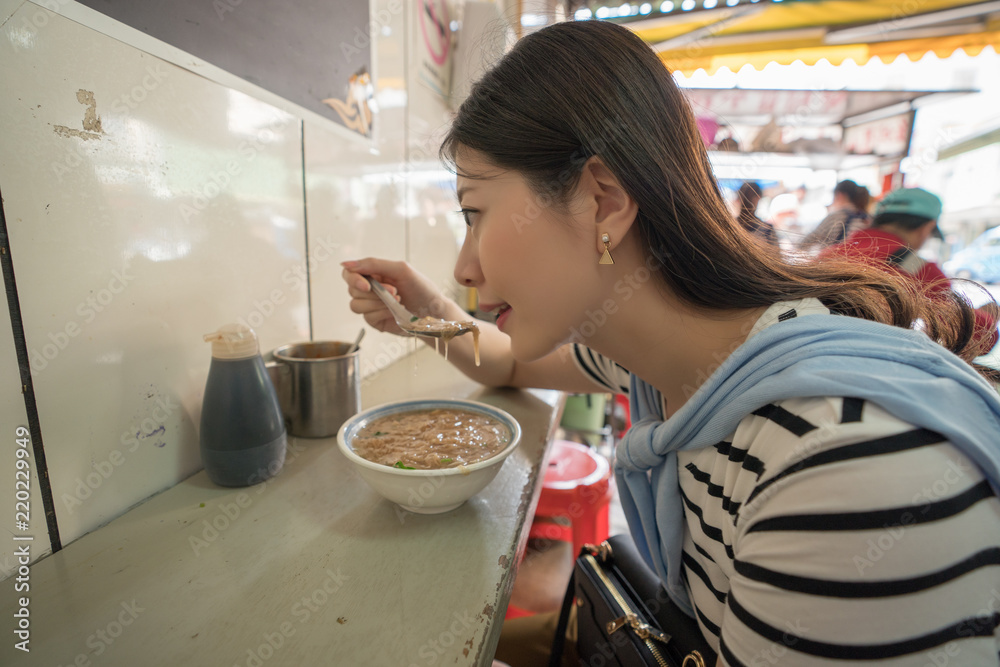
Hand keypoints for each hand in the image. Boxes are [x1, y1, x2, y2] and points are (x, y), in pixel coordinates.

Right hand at [341, 258, 457, 335]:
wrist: (434, 310)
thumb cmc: (421, 287)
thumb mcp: (400, 269)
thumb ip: (373, 264)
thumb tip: (345, 264)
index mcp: (373, 274)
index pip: (349, 273)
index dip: (353, 279)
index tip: (367, 285)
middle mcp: (369, 290)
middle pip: (352, 290)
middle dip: (374, 292)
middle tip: (395, 291)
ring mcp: (371, 306)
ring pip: (356, 305)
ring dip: (378, 303)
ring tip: (398, 301)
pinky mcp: (376, 321)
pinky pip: (367, 317)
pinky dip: (382, 313)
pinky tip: (395, 311)